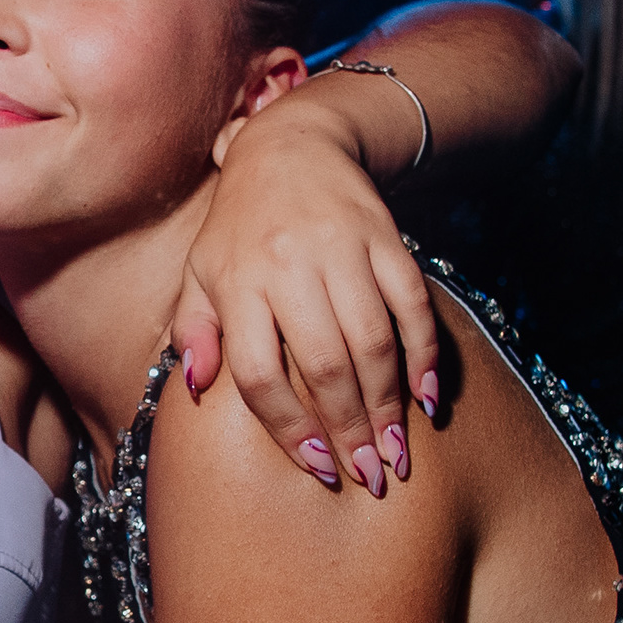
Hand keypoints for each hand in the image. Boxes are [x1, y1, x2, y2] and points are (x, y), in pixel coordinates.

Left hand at [178, 98, 440, 496]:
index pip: (261, 373)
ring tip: (397, 452)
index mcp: (237, 282)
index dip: (290, 429)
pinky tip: (428, 398)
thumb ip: (194, 330)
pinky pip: (413, 305)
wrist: (293, 145)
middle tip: (368, 477)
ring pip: (374, 340)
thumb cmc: (239, 227)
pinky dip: (425, 355)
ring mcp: (342, 250)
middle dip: (349, 429)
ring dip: (389, 404)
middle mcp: (289, 265)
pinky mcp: (386, 238)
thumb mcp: (200, 272)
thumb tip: (195, 386)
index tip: (317, 469)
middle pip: (324, 365)